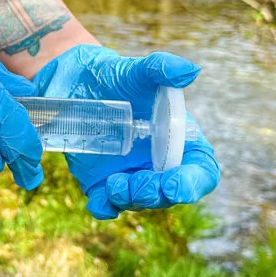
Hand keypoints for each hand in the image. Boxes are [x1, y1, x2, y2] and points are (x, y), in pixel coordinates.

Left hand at [33, 44, 219, 218]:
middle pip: (170, 194)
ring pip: (139, 202)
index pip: (201, 171)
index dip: (194, 182)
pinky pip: (106, 205)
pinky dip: (104, 207)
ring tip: (114, 183)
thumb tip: (190, 70)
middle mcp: (158, 164)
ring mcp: (130, 175)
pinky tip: (98, 201)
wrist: (74, 82)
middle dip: (157, 194)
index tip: (177, 185)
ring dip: (131, 200)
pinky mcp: (101, 182)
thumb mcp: (136, 70)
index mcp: (179, 140)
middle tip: (137, 183)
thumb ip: (161, 69)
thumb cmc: (115, 76)